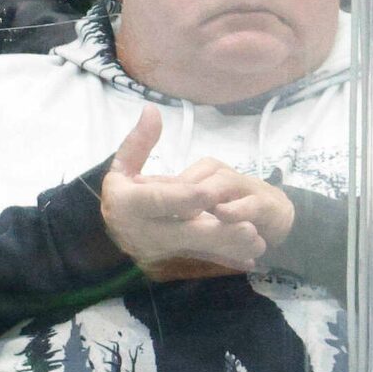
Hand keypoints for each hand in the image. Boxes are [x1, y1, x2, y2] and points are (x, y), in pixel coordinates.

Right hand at [99, 110, 277, 278]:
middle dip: (219, 231)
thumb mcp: (121, 168)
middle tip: (250, 229)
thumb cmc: (122, 194)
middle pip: (184, 231)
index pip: (160, 201)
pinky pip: (202, 260)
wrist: (114, 231)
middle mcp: (143, 231)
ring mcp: (158, 250)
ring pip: (197, 250)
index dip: (187, 197)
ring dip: (230, 248)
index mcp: (129, 205)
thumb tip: (151, 111)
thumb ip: (138, 143)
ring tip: (258, 244)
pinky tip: (249, 260)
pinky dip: (226, 259)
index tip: (212, 192)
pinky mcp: (171, 260)